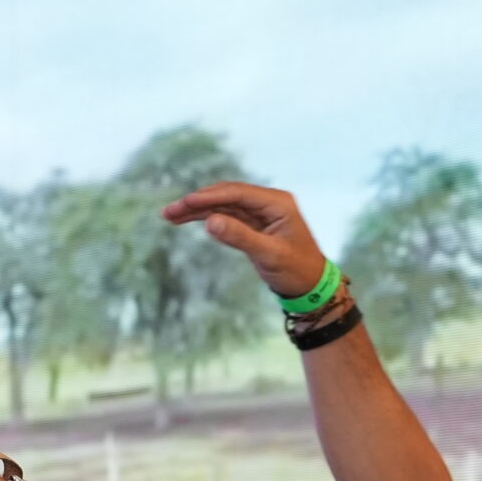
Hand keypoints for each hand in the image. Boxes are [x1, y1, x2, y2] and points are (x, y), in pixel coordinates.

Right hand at [161, 181, 326, 298]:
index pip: (237, 193)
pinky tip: (188, 220)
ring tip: (170, 216)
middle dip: (197, 202)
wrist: (312, 286)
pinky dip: (208, 218)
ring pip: (223, 205)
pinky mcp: (254, 224)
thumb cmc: (298, 271)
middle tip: (169, 211)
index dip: (209, 197)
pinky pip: (227, 216)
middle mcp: (269, 203)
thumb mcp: (269, 256)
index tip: (185, 202)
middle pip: (226, 195)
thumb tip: (210, 222)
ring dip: (198, 209)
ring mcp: (260, 213)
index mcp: (278, 203)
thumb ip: (240, 237)